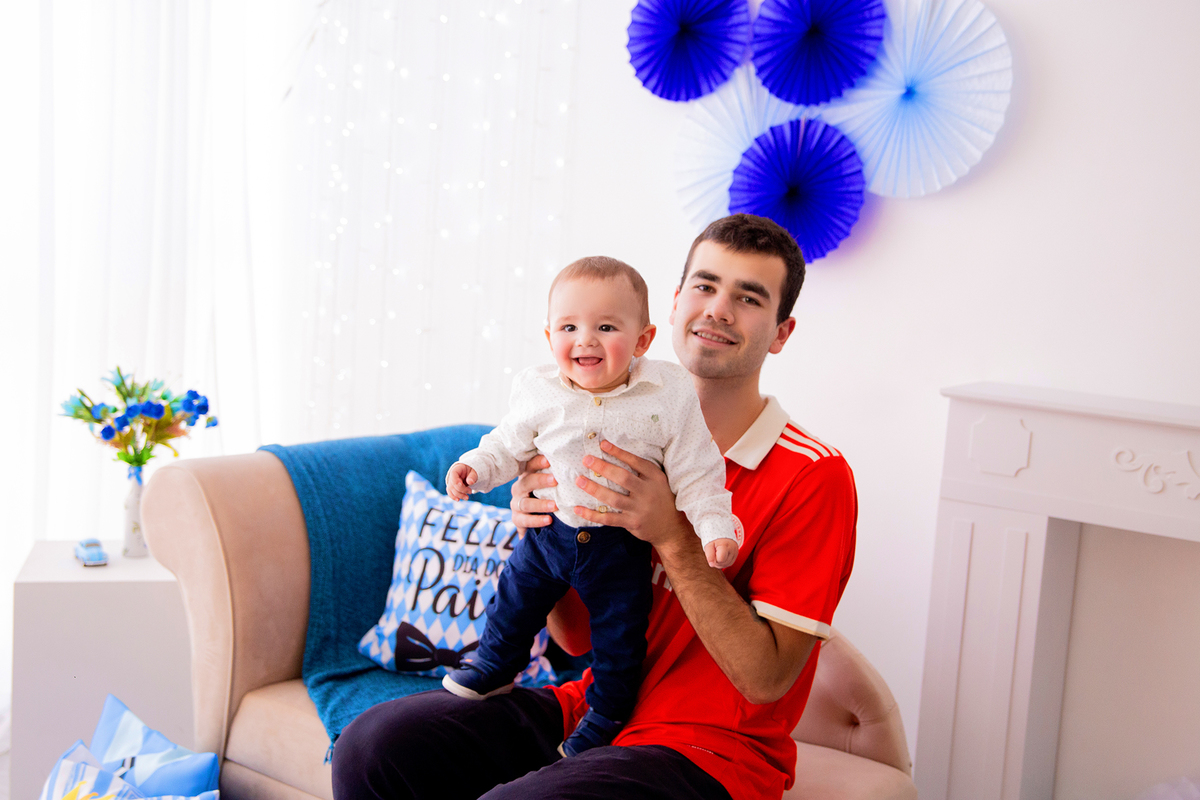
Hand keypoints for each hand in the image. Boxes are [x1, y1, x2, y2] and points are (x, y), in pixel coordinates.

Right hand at [446, 462, 476, 500]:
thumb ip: (472, 476)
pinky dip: (454, 497)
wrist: (468, 473)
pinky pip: (450, 493)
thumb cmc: (471, 472)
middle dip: (461, 490)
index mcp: (456, 470)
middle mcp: (451, 476)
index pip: (453, 476)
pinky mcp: (451, 488)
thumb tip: (470, 482)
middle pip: (453, 485)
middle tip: (470, 492)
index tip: (464, 485)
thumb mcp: (473, 472)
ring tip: (467, 498)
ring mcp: (450, 482)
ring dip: (459, 495)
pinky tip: (458, 500)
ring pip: (451, 490)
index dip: (457, 482)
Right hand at [510, 454, 556, 534]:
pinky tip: (549, 520)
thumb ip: (556, 477)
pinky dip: (537, 520)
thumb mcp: (548, 486)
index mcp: (527, 477)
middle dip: (540, 481)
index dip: (538, 462)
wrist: (531, 520)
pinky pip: (525, 520)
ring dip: (541, 504)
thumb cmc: (544, 496)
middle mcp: (519, 488)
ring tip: (555, 505)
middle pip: (526, 482)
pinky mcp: (517, 519)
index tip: (549, 460)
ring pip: (526, 503)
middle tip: (555, 480)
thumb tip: (576, 463)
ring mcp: (516, 504)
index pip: (530, 466)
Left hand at [573, 440, 689, 550]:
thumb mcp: (659, 481)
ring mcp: (639, 509)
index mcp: (655, 478)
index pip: (636, 462)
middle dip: (603, 467)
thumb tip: (616, 453)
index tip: (603, 444)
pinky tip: (578, 509)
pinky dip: (592, 515)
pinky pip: (608, 519)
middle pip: (623, 478)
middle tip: (587, 460)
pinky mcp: (632, 523)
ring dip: (594, 489)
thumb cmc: (661, 499)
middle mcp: (648, 492)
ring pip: (613, 498)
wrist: (671, 527)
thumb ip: (643, 471)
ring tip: (579, 481)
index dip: (619, 452)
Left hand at [704, 538, 737, 569]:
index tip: (713, 553)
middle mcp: (732, 550)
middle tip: (715, 553)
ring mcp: (735, 553)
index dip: (715, 559)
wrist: (722, 537)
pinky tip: (722, 557)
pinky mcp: (735, 556)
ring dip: (720, 563)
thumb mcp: (709, 546)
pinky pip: (728, 564)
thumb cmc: (715, 541)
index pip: (721, 559)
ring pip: (726, 565)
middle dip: (717, 561)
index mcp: (725, 545)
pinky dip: (723, 562)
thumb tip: (711, 564)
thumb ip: (709, 555)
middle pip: (723, 563)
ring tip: (718, 555)